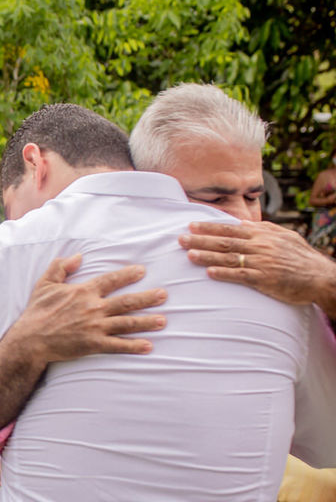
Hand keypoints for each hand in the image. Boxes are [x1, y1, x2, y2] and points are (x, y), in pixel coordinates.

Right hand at [11, 255, 168, 364]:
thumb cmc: (36, 312)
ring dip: (146, 322)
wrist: (30, 339)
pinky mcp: (93, 344)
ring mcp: (94, 327)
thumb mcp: (45, 284)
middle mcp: (93, 308)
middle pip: (126, 301)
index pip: (110, 280)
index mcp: (83, 292)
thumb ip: (61, 267)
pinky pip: (117, 345)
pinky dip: (133, 346)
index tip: (142, 271)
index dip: (127, 275)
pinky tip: (148, 346)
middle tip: (164, 295)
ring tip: (163, 320)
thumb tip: (78, 256)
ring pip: (126, 323)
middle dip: (147, 298)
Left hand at [180, 220, 335, 316]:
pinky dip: (225, 274)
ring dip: (207, 256)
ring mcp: (262, 263)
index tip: (191, 225)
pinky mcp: (265, 279)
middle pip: (225, 242)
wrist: (321, 277)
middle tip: (180, 239)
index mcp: (263, 235)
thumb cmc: (301, 258)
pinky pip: (241, 276)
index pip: (231, 230)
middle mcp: (260, 246)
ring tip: (188, 254)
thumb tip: (241, 222)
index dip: (210, 227)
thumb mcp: (285, 237)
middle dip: (201, 240)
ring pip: (230, 258)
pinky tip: (209, 273)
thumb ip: (263, 229)